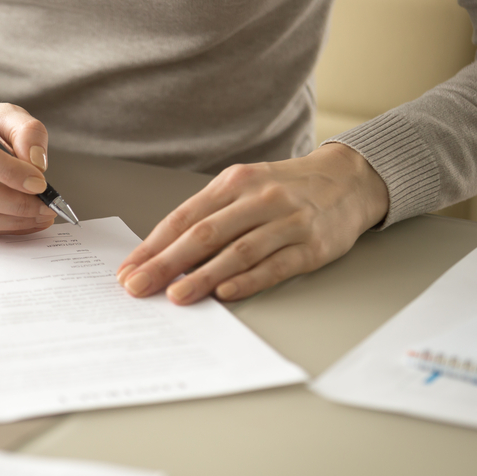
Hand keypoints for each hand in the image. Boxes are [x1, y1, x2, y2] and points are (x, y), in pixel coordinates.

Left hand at [116, 143, 388, 303]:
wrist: (348, 180)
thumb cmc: (284, 189)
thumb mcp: (243, 188)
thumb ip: (208, 216)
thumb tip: (163, 255)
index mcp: (233, 183)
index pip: (183, 217)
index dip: (152, 245)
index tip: (128, 269)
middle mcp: (258, 199)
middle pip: (204, 234)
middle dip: (166, 263)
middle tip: (139, 286)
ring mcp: (287, 222)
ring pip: (237, 252)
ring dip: (203, 276)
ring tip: (176, 296)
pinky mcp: (312, 246)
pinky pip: (275, 266)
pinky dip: (248, 280)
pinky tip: (225, 293)